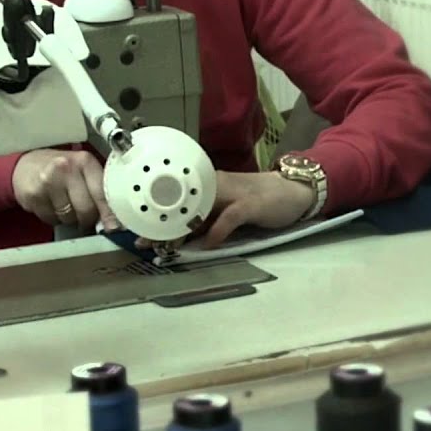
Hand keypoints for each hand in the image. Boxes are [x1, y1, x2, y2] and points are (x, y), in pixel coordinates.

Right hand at [11, 149, 119, 232]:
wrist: (26, 164)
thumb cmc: (61, 169)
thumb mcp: (84, 172)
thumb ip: (100, 193)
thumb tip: (114, 223)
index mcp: (85, 161)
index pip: (102, 193)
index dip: (109, 214)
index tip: (114, 227)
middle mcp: (66, 167)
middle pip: (86, 209)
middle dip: (87, 219)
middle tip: (84, 216)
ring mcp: (48, 180)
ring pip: (69, 217)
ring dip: (70, 218)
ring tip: (65, 204)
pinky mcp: (33, 194)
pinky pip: (51, 219)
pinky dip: (53, 218)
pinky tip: (51, 205)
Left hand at [136, 170, 314, 250]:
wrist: (294, 189)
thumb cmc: (260, 200)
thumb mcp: (226, 209)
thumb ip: (206, 218)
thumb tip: (180, 233)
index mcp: (208, 186)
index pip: (178, 200)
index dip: (156, 215)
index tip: (137, 230)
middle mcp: (216, 186)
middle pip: (183, 204)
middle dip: (160, 223)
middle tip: (141, 240)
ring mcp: (233, 194)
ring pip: (199, 210)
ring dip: (180, 228)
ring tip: (163, 244)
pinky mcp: (251, 204)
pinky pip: (229, 217)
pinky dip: (216, 231)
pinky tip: (206, 245)